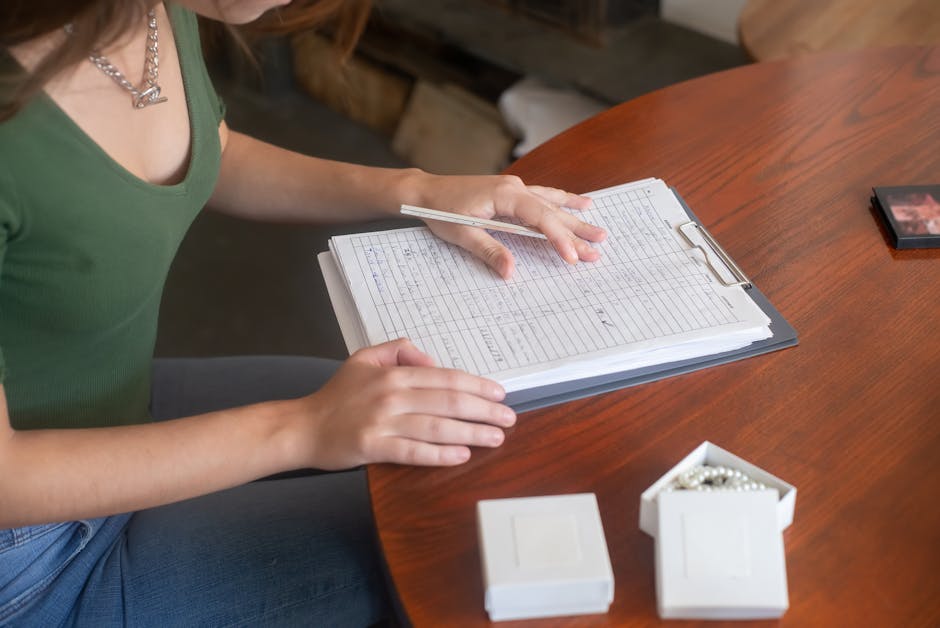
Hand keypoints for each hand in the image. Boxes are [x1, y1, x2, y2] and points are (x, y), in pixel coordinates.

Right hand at [293, 339, 515, 468]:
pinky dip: (439, 455)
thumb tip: (431, 360)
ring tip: (496, 438)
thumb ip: (399, 351)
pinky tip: (462, 456)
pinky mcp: (373, 447)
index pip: (445, 377)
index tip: (499, 394)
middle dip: (484, 411)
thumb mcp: (365, 358)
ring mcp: (382, 421)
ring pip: (437, 427)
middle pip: (448, 401)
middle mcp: (391, 394)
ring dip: (471, 433)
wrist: (303, 426)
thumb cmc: (337, 395)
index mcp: (393, 372)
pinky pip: (413, 451)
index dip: (477, 386)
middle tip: (509, 419)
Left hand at [407, 172, 606, 277]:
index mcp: (505, 195)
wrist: (426, 192)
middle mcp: (515, 188)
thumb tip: (511, 272)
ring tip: (598, 226)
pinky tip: (579, 203)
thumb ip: (490, 251)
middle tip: (598, 247)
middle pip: (552, 211)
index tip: (572, 257)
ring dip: (575, 217)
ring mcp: (514, 188)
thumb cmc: (440, 211)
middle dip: (576, 231)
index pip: (540, 218)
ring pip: (551, 204)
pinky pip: (543, 196)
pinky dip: (562, 201)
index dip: (558, 238)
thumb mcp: (463, 235)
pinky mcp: (511, 192)